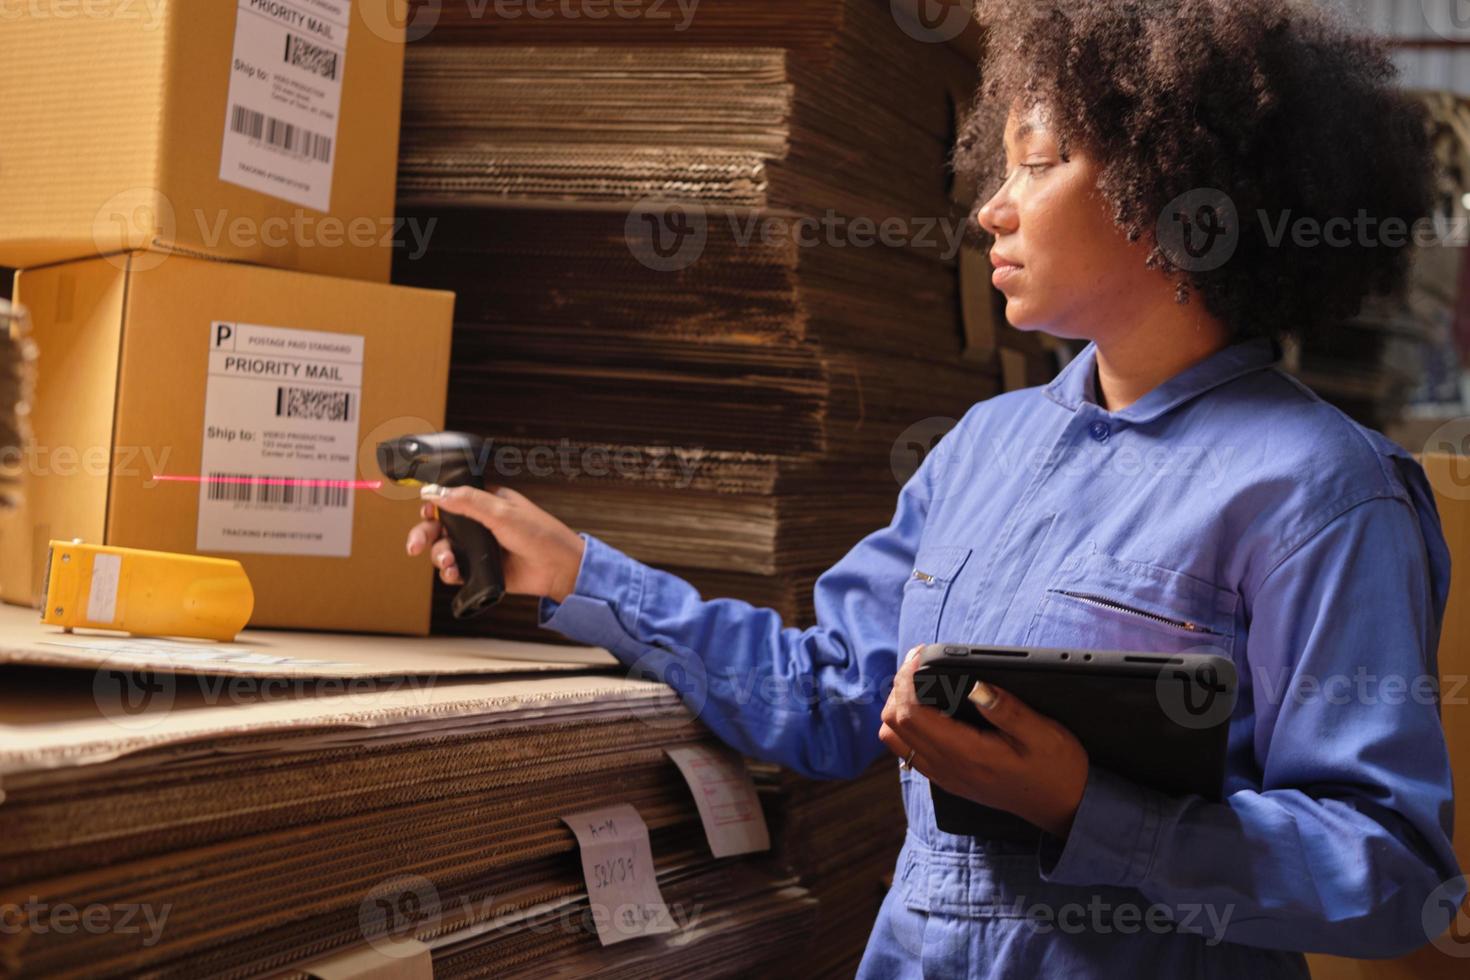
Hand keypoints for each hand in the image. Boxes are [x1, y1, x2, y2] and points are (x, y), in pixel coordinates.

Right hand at [405, 486, 586, 601]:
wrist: (558, 569)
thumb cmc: (540, 534)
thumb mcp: (502, 512)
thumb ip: (468, 502)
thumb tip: (434, 492)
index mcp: (485, 502)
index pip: (450, 499)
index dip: (433, 506)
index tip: (425, 513)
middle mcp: (479, 524)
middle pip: (439, 526)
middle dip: (423, 534)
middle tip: (414, 545)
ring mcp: (479, 548)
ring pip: (443, 549)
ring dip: (438, 555)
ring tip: (447, 562)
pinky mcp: (481, 570)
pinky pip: (455, 571)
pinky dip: (449, 573)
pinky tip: (453, 573)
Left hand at [879, 645, 1088, 839]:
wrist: (1063, 806)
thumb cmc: (1056, 768)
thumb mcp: (1042, 734)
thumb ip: (1007, 709)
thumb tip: (976, 685)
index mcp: (967, 754)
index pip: (912, 714)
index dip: (906, 681)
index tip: (917, 657)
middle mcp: (947, 768)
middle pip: (894, 724)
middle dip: (898, 688)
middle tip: (917, 663)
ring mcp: (944, 776)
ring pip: (894, 739)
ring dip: (899, 707)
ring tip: (919, 684)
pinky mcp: (947, 778)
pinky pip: (908, 751)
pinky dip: (907, 725)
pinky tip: (928, 709)